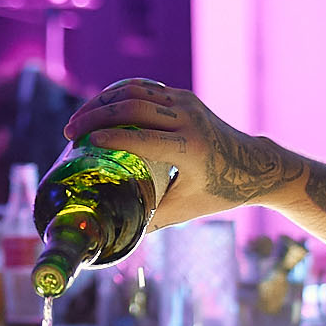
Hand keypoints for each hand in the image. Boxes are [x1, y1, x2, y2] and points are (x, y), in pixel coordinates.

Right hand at [64, 79, 300, 228]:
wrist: (254, 165)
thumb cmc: (220, 191)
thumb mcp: (185, 209)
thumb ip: (149, 220)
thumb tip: (113, 237)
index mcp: (191, 148)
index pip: (144, 137)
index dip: (112, 137)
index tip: (82, 142)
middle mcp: (189, 119)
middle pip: (133, 106)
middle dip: (95, 115)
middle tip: (70, 132)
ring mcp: (186, 103)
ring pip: (135, 91)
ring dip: (101, 102)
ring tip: (78, 120)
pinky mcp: (183, 96)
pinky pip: (144, 87)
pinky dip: (117, 94)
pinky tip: (98, 106)